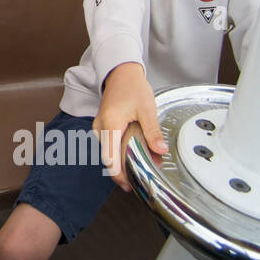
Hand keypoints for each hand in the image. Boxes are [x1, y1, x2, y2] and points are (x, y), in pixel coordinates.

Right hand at [93, 62, 165, 191]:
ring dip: (122, 161)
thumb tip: (160, 150)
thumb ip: (153, 131)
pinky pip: (109, 145)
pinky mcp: (102, 127)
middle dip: (124, 171)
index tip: (130, 186)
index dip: (119, 176)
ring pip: (108, 153)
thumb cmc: (132, 87)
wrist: (120, 73)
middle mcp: (100, 128)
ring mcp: (99, 128)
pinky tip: (133, 153)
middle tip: (141, 178)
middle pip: (109, 158)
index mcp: (110, 124)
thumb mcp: (147, 109)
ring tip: (141, 165)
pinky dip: (119, 152)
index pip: (110, 159)